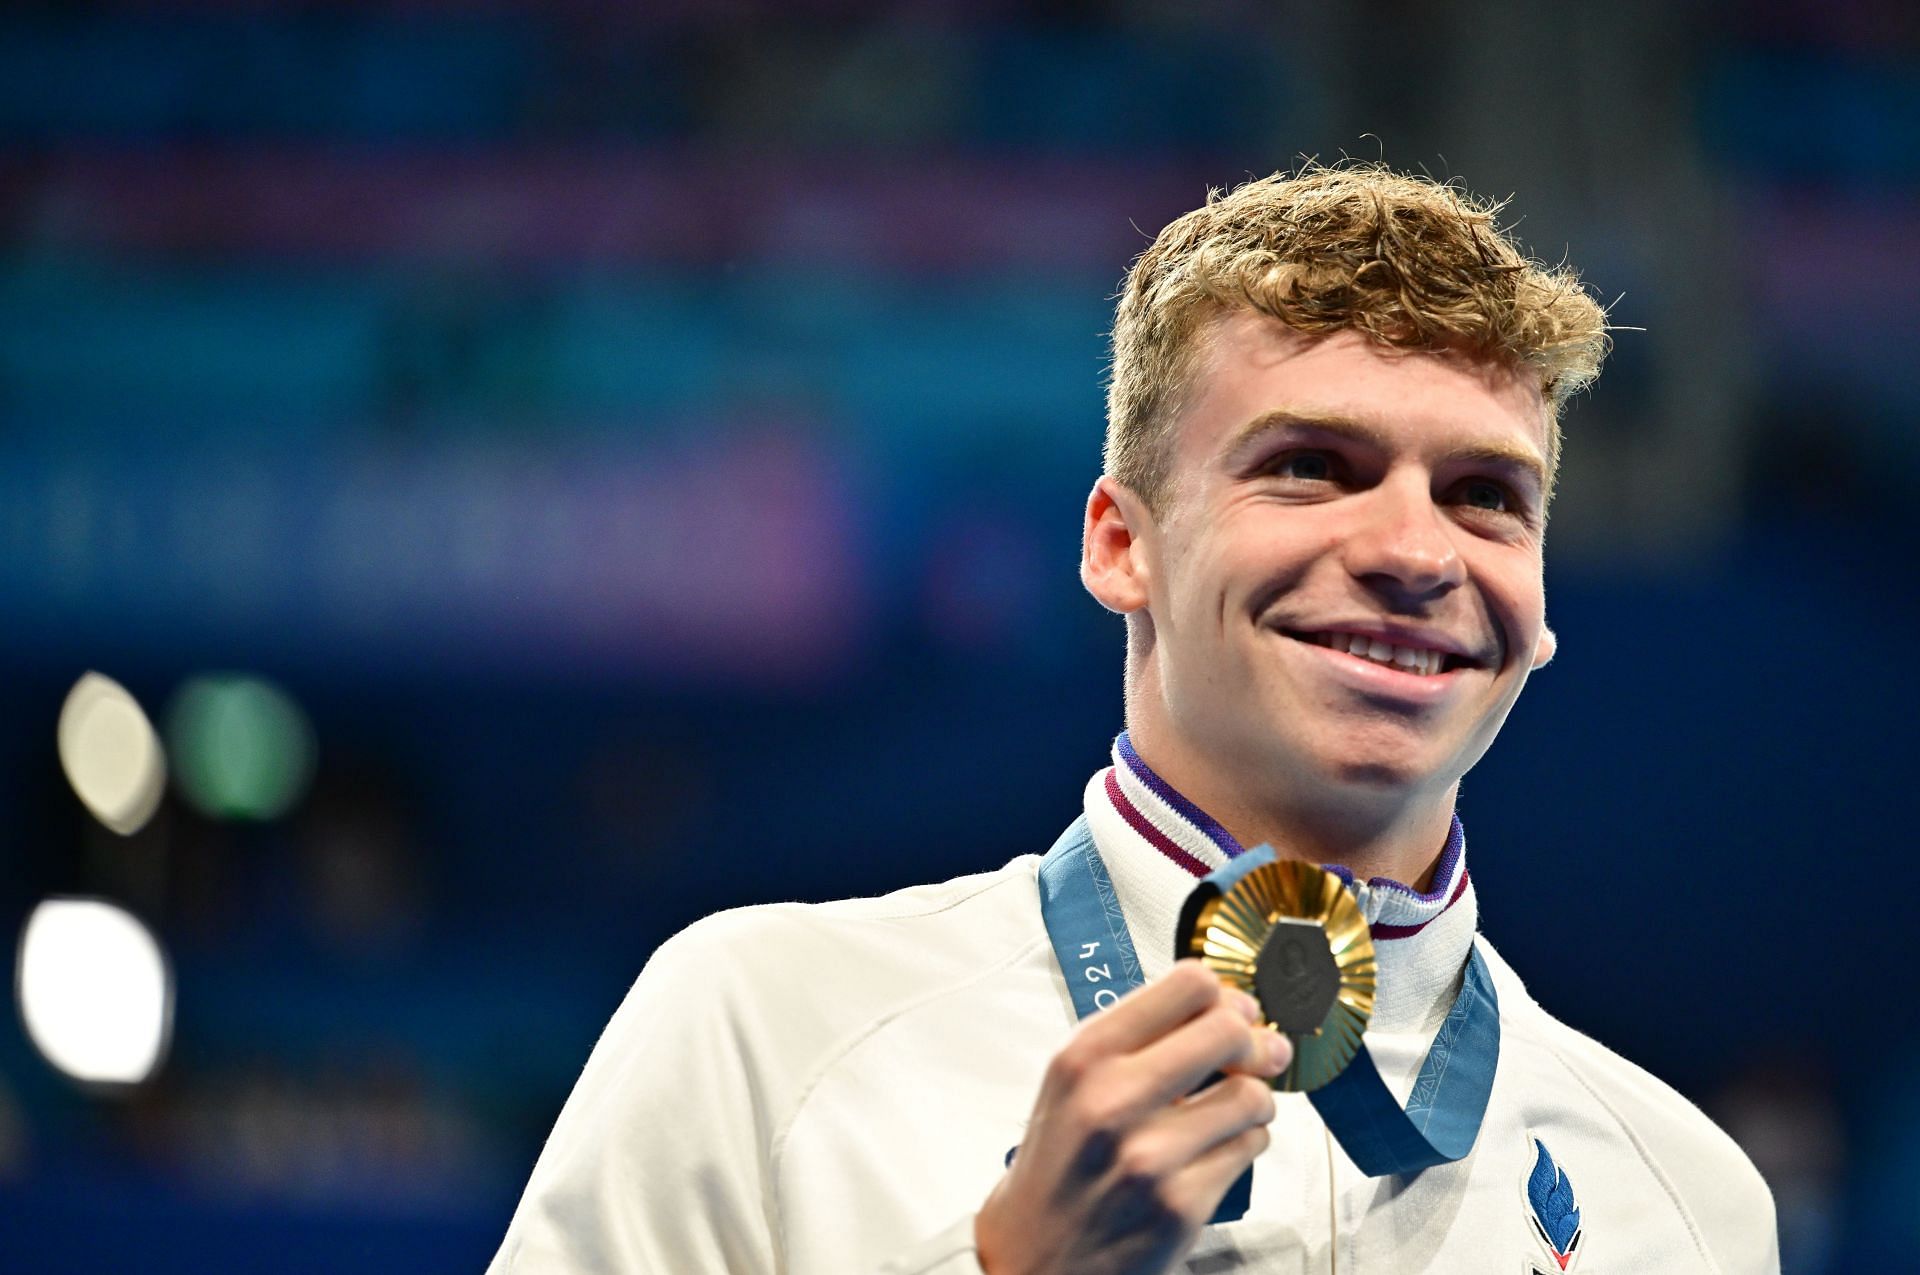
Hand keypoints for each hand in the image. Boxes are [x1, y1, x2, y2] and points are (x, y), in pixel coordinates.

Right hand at [974, 960, 1290, 1274]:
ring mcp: (1149, 1155)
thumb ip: (1139, 1039)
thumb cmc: (1059, 1166)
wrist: (1033, 1258)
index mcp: (1084, 1058)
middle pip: (1229, 1030)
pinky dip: (1245, 1142)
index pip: (1188, 985)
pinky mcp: (1181, 1205)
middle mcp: (1113, 1100)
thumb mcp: (1072, 1083)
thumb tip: (1229, 1007)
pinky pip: (1249, 1147)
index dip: (1223, 996)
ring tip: (1232, 1109)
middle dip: (1253, 1041)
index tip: (1230, 1011)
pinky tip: (1218, 1148)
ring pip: (1252, 1093)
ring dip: (1253, 1098)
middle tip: (1255, 1052)